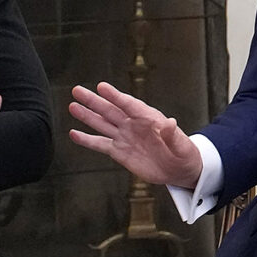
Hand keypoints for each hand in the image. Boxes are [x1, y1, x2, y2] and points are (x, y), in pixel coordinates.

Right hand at [67, 83, 201, 190]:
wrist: (179, 170)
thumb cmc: (184, 154)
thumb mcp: (182, 145)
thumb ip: (173, 135)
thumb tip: (170, 122)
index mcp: (148, 118)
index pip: (129, 104)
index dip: (115, 96)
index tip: (102, 87)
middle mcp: (133, 124)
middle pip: (110, 110)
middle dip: (94, 101)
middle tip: (77, 90)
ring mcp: (125, 137)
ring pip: (102, 124)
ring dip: (87, 116)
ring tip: (72, 106)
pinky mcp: (119, 152)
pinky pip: (100, 144)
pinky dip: (87, 140)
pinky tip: (74, 134)